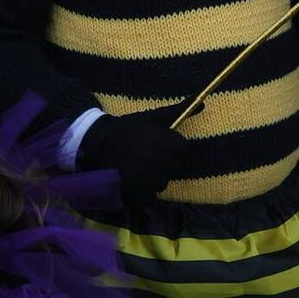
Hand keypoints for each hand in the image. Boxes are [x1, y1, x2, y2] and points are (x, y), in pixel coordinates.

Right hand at [78, 102, 197, 210]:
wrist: (96, 144)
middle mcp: (163, 163)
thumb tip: (203, 103)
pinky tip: (132, 177)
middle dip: (165, 161)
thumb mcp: (151, 117)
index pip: (185, 150)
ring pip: (163, 181)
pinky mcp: (139, 193)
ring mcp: (151, 180)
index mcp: (168, 144)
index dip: (175, 146)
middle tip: (146, 154)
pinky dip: (143, 189)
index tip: (161, 143)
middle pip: (175, 167)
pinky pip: (150, 195)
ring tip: (137, 165)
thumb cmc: (126, 128)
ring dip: (154, 176)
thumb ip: (178, 111)